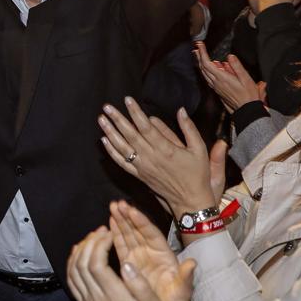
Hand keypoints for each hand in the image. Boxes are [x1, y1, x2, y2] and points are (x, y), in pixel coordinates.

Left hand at [66, 224, 165, 300]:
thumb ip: (140, 284)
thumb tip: (126, 263)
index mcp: (114, 298)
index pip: (96, 264)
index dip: (100, 244)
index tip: (110, 234)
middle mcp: (96, 299)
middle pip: (82, 263)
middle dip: (90, 242)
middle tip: (101, 230)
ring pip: (73, 270)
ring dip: (80, 250)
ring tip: (93, 237)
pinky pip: (71, 280)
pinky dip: (72, 262)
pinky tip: (81, 252)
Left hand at [98, 98, 219, 216]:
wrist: (190, 201)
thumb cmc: (197, 174)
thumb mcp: (199, 149)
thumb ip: (189, 129)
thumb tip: (181, 110)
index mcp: (166, 149)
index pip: (146, 127)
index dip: (136, 112)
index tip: (127, 100)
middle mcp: (151, 157)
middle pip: (130, 135)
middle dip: (117, 119)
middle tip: (107, 107)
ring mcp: (143, 167)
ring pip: (123, 147)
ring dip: (110, 133)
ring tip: (101, 120)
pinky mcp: (139, 175)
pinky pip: (122, 162)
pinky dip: (112, 151)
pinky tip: (104, 141)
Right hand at [109, 201, 195, 300]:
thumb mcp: (182, 292)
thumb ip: (186, 278)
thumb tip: (192, 264)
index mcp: (164, 255)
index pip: (151, 234)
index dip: (141, 222)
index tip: (132, 211)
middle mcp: (151, 252)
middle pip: (138, 230)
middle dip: (128, 216)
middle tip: (117, 204)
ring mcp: (140, 257)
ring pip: (129, 235)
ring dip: (120, 221)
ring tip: (112, 207)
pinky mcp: (130, 264)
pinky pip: (121, 246)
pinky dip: (115, 234)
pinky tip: (109, 223)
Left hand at [194, 41, 264, 113]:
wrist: (246, 109)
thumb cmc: (248, 95)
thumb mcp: (246, 78)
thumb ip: (237, 66)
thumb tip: (230, 56)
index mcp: (222, 78)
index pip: (207, 63)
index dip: (202, 52)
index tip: (200, 44)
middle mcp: (216, 83)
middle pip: (203, 67)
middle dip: (199, 55)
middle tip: (197, 47)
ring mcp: (215, 87)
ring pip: (204, 73)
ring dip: (200, 62)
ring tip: (198, 54)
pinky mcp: (217, 90)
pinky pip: (208, 78)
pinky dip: (205, 70)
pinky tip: (208, 68)